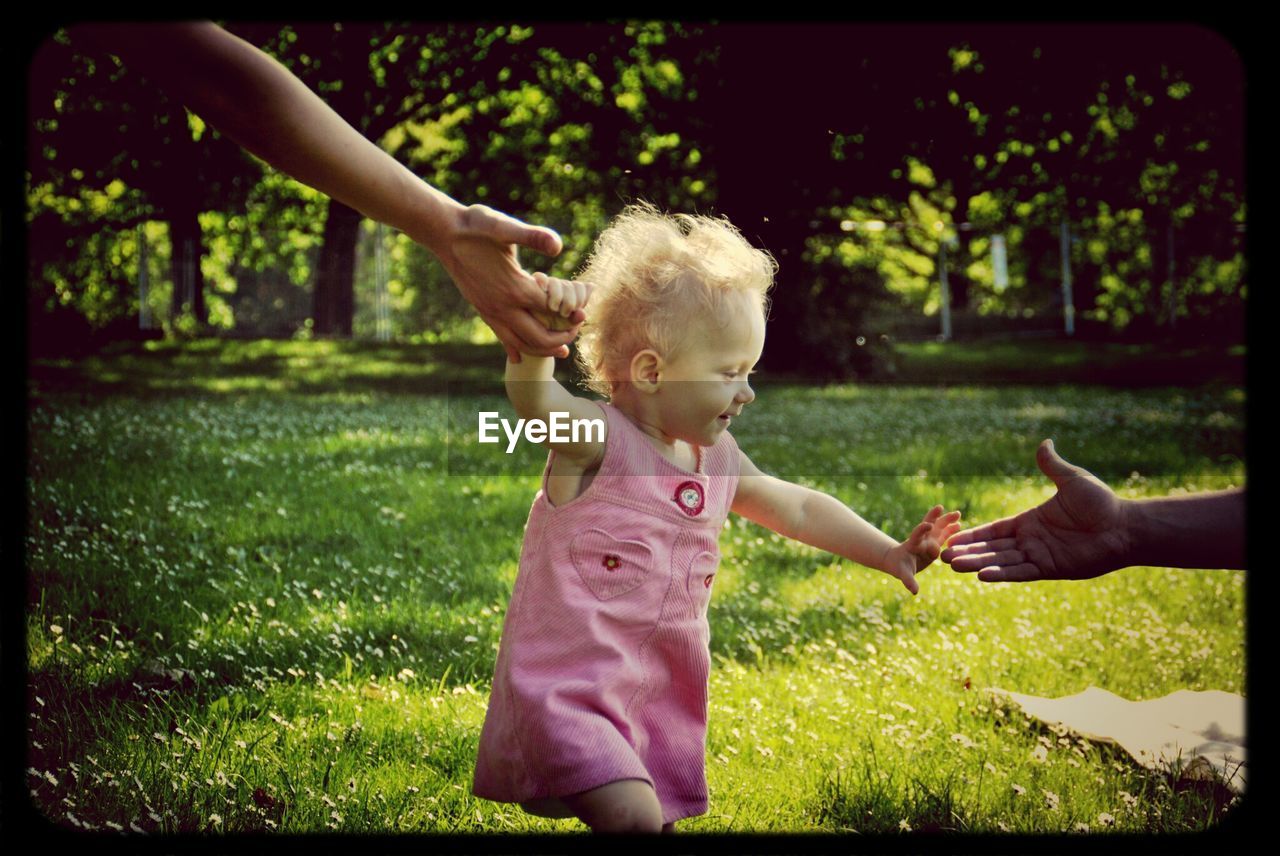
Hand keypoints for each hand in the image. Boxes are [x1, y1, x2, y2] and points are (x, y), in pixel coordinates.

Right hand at [435, 204, 585, 361]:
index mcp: (514, 287)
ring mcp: (490, 311)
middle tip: (577, 331)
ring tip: (561, 349)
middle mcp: (502, 306)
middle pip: (538, 337)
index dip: (571, 314)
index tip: (585, 313)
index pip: (551, 311)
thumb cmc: (477, 225)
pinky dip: (514, 349)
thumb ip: (533, 236)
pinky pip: (500, 337)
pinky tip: (519, 358)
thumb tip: (558, 247)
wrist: (443, 232)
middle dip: (562, 338)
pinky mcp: (482, 310)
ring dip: (543, 349)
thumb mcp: (505, 227)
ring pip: (520, 344)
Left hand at [882, 504, 962, 594]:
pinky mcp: (934, 543)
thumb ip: (908, 580)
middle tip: (942, 509)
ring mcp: (928, 540)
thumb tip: (914, 591)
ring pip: (938, 528)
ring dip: (946, 520)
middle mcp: (921, 539)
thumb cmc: (899, 567)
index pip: (916, 535)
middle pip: (929, 526)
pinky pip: (943, 535)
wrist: (899, 561)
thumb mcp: (903, 574)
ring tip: (957, 514)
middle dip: (935, 518)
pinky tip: (959, 524)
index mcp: (913, 544)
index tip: (927, 525)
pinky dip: (950, 530)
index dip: (921, 530)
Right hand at [941, 439, 1130, 581]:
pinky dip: (1001, 574)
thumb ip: (1052, 466)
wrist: (1125, 527)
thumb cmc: (1101, 503)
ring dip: (977, 564)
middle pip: (992, 548)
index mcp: (1030, 522)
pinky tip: (982, 575)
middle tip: (942, 556)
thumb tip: (1044, 442)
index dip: (973, 535)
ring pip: (1001, 561)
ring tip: (953, 565)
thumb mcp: (1072, 480)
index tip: (951, 538)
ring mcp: (1040, 556)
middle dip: (967, 552)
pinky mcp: (1051, 569)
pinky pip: (1021, 572)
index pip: (994, 530)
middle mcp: (1031, 541)